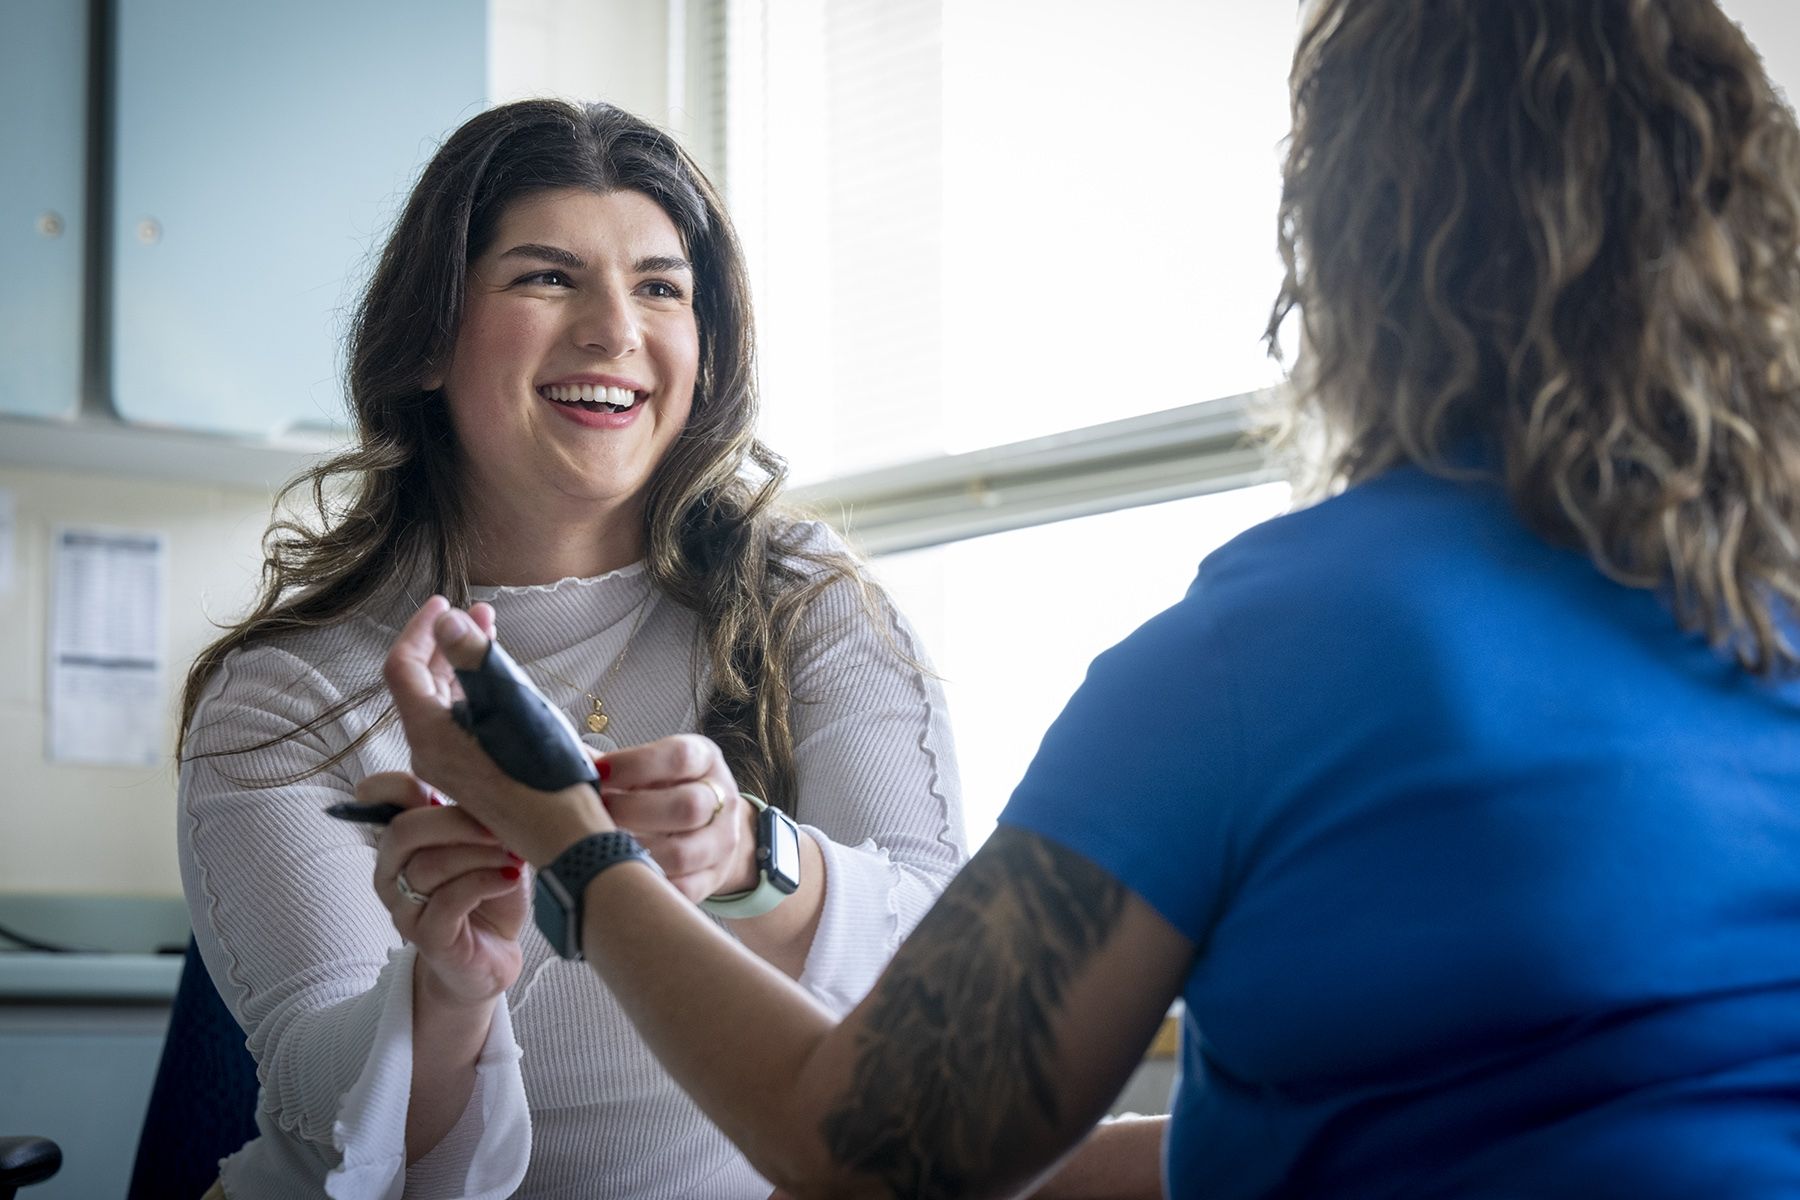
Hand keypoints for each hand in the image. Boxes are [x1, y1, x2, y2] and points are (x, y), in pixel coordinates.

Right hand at [365, 769, 527, 1005]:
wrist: (495, 955)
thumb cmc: (491, 891)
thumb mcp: (489, 844)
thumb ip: (477, 814)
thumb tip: (492, 778)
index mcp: (403, 841)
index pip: (383, 801)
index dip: (395, 784)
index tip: (436, 784)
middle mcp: (392, 873)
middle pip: (404, 831)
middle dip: (456, 822)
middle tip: (499, 827)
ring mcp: (404, 908)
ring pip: (431, 865)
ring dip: (480, 854)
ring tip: (514, 856)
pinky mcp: (427, 937)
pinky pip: (449, 900)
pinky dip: (485, 882)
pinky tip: (509, 879)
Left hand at [383, 597, 612, 864]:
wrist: (565, 838)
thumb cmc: (542, 774)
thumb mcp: (510, 705)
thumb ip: (473, 658)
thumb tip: (446, 621)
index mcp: (428, 733)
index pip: (402, 667)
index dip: (419, 629)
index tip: (445, 602)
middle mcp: (430, 752)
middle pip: (422, 684)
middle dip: (448, 642)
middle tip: (479, 614)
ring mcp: (451, 767)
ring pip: (445, 704)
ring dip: (465, 666)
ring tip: (493, 637)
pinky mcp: (473, 777)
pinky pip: (463, 724)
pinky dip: (477, 694)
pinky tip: (505, 685)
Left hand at [599, 734, 758, 902]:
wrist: (709, 829)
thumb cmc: (663, 791)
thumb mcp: (648, 768)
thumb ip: (609, 765)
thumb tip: (560, 760)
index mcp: (704, 759)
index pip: (679, 757)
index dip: (635, 765)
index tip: (598, 772)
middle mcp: (722, 798)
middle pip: (687, 807)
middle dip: (632, 812)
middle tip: (594, 814)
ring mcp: (722, 842)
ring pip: (683, 854)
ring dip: (635, 852)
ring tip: (599, 848)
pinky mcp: (713, 878)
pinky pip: (682, 890)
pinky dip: (647, 885)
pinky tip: (619, 876)